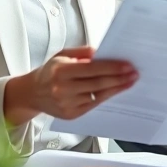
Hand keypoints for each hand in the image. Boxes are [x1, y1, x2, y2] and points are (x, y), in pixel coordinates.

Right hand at [4, 46, 136, 123]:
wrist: (32, 93)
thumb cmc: (49, 72)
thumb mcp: (62, 55)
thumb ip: (83, 52)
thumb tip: (103, 53)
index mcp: (61, 71)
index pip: (92, 69)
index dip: (112, 67)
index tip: (127, 65)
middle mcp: (63, 89)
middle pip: (98, 84)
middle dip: (119, 78)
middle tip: (134, 74)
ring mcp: (67, 104)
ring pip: (98, 96)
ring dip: (116, 89)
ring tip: (129, 82)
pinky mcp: (71, 115)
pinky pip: (94, 105)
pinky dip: (106, 97)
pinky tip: (115, 91)